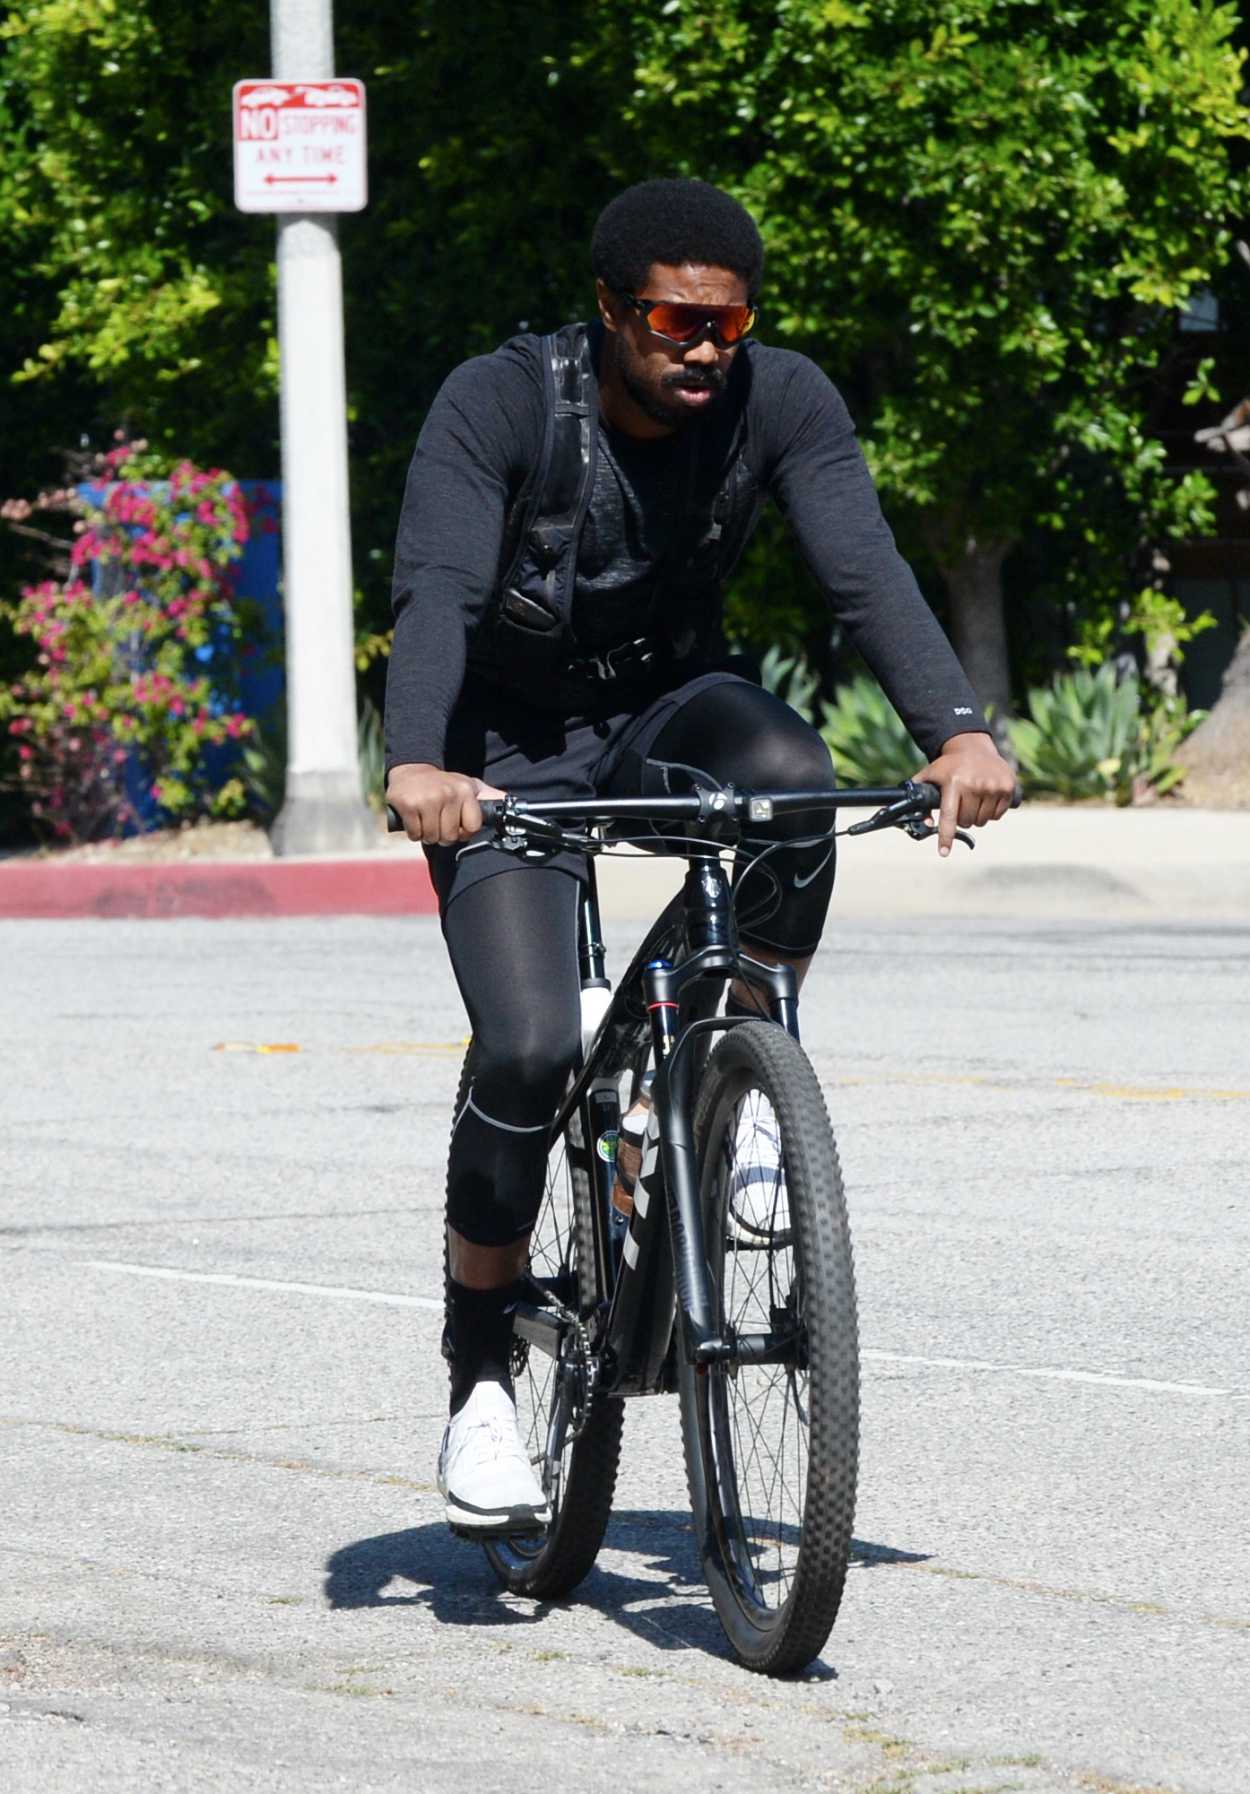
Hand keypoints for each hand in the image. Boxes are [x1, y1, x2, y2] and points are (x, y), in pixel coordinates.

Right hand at [385, 763, 504, 844]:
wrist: (412, 770)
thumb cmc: (444, 783)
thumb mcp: (470, 785)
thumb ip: (489, 796)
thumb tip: (512, 803)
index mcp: (465, 790)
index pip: (472, 828)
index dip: (463, 832)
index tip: (457, 823)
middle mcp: (448, 793)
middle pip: (450, 837)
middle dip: (443, 835)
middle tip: (438, 822)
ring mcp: (427, 799)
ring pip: (432, 837)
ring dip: (428, 835)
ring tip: (427, 820)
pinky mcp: (408, 805)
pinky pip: (415, 834)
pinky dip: (414, 832)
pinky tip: (415, 819)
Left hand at [916, 732, 1015, 857]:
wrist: (973, 746)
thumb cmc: (948, 766)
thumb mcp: (929, 775)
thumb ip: (919, 796)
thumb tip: (925, 822)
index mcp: (954, 783)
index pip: (949, 816)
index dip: (946, 837)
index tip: (944, 853)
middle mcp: (974, 785)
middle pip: (967, 822)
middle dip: (962, 819)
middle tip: (961, 805)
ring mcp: (993, 786)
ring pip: (983, 821)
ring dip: (976, 817)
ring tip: (973, 800)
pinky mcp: (1008, 787)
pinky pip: (997, 815)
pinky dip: (991, 812)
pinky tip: (986, 797)